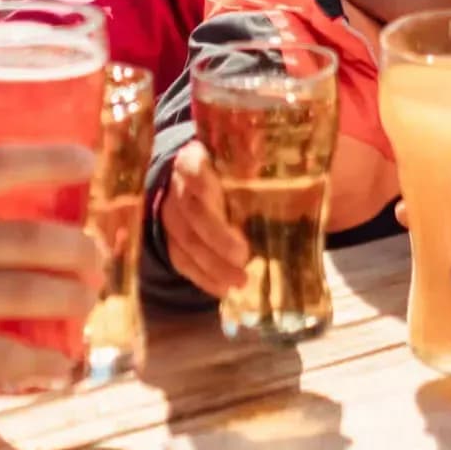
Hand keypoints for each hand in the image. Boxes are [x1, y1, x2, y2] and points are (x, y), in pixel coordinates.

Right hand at [0, 146, 100, 404]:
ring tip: (81, 305)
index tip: (88, 161)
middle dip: (81, 253)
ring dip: (72, 302)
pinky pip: (8, 355)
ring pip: (34, 295)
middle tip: (94, 260)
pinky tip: (57, 366)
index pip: (3, 164)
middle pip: (37, 239)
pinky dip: (42, 362)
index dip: (54, 160)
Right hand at [158, 142, 249, 299]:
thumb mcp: (245, 160)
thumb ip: (259, 160)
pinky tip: (224, 289)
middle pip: (192, 213)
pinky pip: (182, 262)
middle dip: (217, 237)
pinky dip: (203, 278)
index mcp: (194, 160)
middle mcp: (177, 188)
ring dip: (212, 265)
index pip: (192, 170)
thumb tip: (280, 163)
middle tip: (244, 255)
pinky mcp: (171, 241)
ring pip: (185, 242)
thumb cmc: (233, 171)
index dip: (205, 186)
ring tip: (240, 281)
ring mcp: (171, 216)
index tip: (231, 201)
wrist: (202, 186)